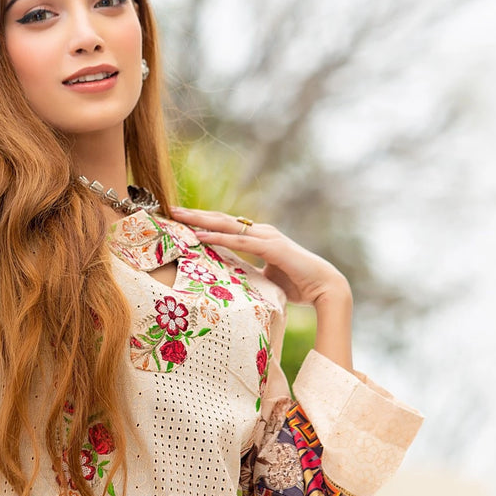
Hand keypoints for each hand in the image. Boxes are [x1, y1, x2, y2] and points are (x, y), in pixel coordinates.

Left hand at [167, 207, 351, 309]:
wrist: (325, 288)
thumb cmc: (299, 284)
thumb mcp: (266, 277)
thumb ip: (250, 272)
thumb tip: (233, 278)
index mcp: (259, 237)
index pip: (226, 226)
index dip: (203, 221)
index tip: (181, 219)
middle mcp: (261, 232)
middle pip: (221, 220)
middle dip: (195, 214)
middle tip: (170, 208)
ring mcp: (266, 237)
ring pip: (226, 225)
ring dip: (200, 220)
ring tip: (178, 216)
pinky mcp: (271, 247)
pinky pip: (238, 242)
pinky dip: (217, 238)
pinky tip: (199, 236)